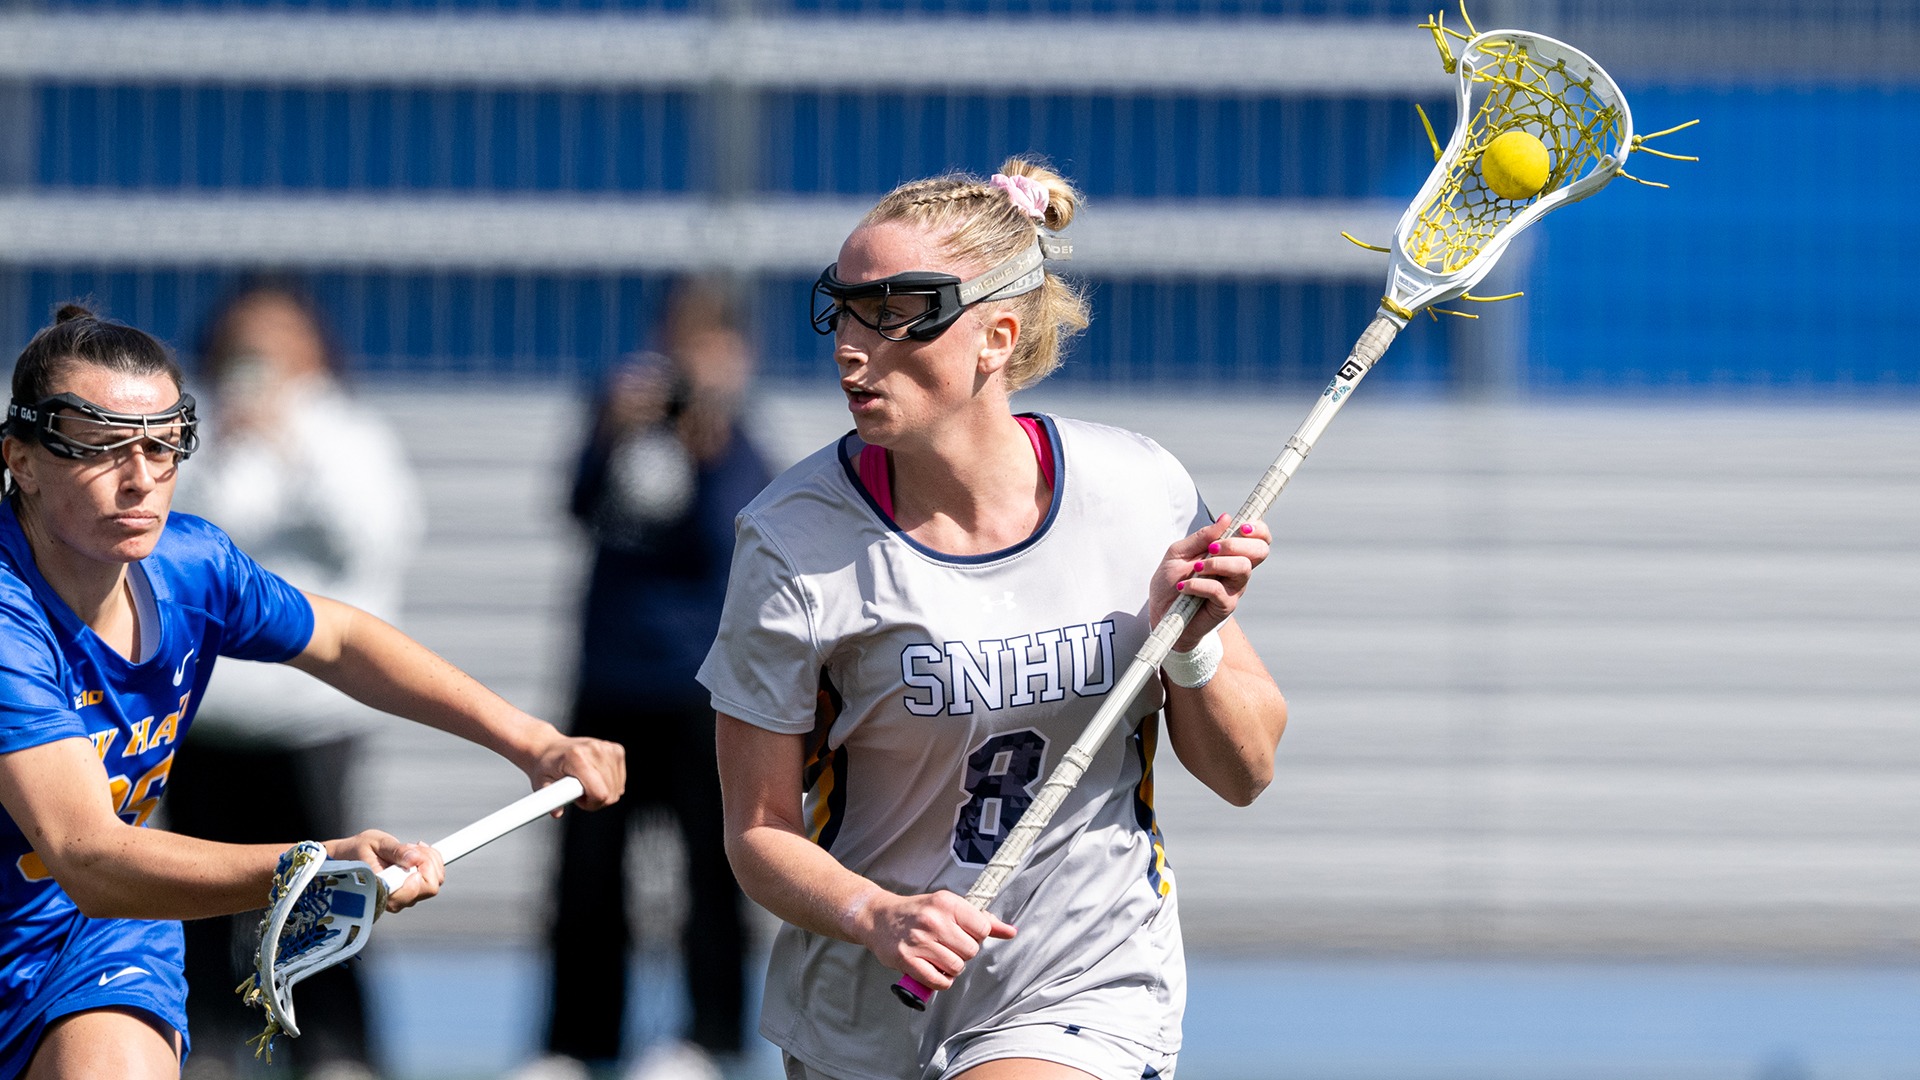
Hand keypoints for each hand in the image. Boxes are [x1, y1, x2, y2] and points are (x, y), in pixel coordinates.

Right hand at [326, 829, 445, 912]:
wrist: (346, 859)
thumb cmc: (356, 852)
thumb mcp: (375, 843)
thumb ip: (396, 851)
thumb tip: (414, 858)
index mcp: (382, 889)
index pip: (416, 890)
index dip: (422, 871)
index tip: (414, 854)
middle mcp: (394, 899)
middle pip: (431, 887)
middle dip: (428, 862)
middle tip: (412, 847)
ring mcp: (403, 898)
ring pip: (434, 882)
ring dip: (428, 861)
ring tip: (409, 849)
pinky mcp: (409, 893)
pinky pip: (432, 880)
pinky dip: (429, 863)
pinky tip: (414, 854)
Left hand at [526, 729, 626, 812]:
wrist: (550, 748)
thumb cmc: (546, 766)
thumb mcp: (541, 784)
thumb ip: (550, 800)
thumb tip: (557, 813)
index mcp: (576, 757)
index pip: (600, 792)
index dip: (591, 804)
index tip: (580, 800)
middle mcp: (594, 750)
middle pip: (610, 792)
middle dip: (596, 800)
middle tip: (579, 793)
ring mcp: (607, 748)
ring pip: (617, 787)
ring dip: (603, 792)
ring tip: (586, 784)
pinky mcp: (616, 749)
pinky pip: (620, 779)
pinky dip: (610, 783)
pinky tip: (596, 777)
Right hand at [846, 889, 1016, 991]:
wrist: (879, 918)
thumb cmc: (918, 913)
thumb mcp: (949, 907)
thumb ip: (982, 919)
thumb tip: (1011, 931)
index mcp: (947, 903)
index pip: (983, 927)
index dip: (976, 935)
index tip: (962, 934)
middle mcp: (933, 920)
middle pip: (971, 950)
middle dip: (963, 953)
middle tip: (948, 947)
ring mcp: (919, 941)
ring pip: (956, 967)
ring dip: (951, 968)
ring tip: (939, 958)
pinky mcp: (907, 960)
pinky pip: (938, 981)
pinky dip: (940, 981)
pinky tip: (932, 970)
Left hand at [1150, 513, 1271, 650]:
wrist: (1160, 613)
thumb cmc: (1170, 582)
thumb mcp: (1179, 552)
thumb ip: (1202, 536)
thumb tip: (1226, 517)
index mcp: (1230, 554)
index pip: (1260, 539)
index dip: (1259, 530)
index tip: (1242, 527)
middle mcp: (1237, 570)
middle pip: (1260, 551)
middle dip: (1236, 544)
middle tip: (1213, 548)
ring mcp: (1233, 589)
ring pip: (1242, 568)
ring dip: (1216, 563)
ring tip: (1195, 568)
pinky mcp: (1225, 606)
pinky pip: (1219, 590)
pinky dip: (1198, 584)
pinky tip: (1184, 587)